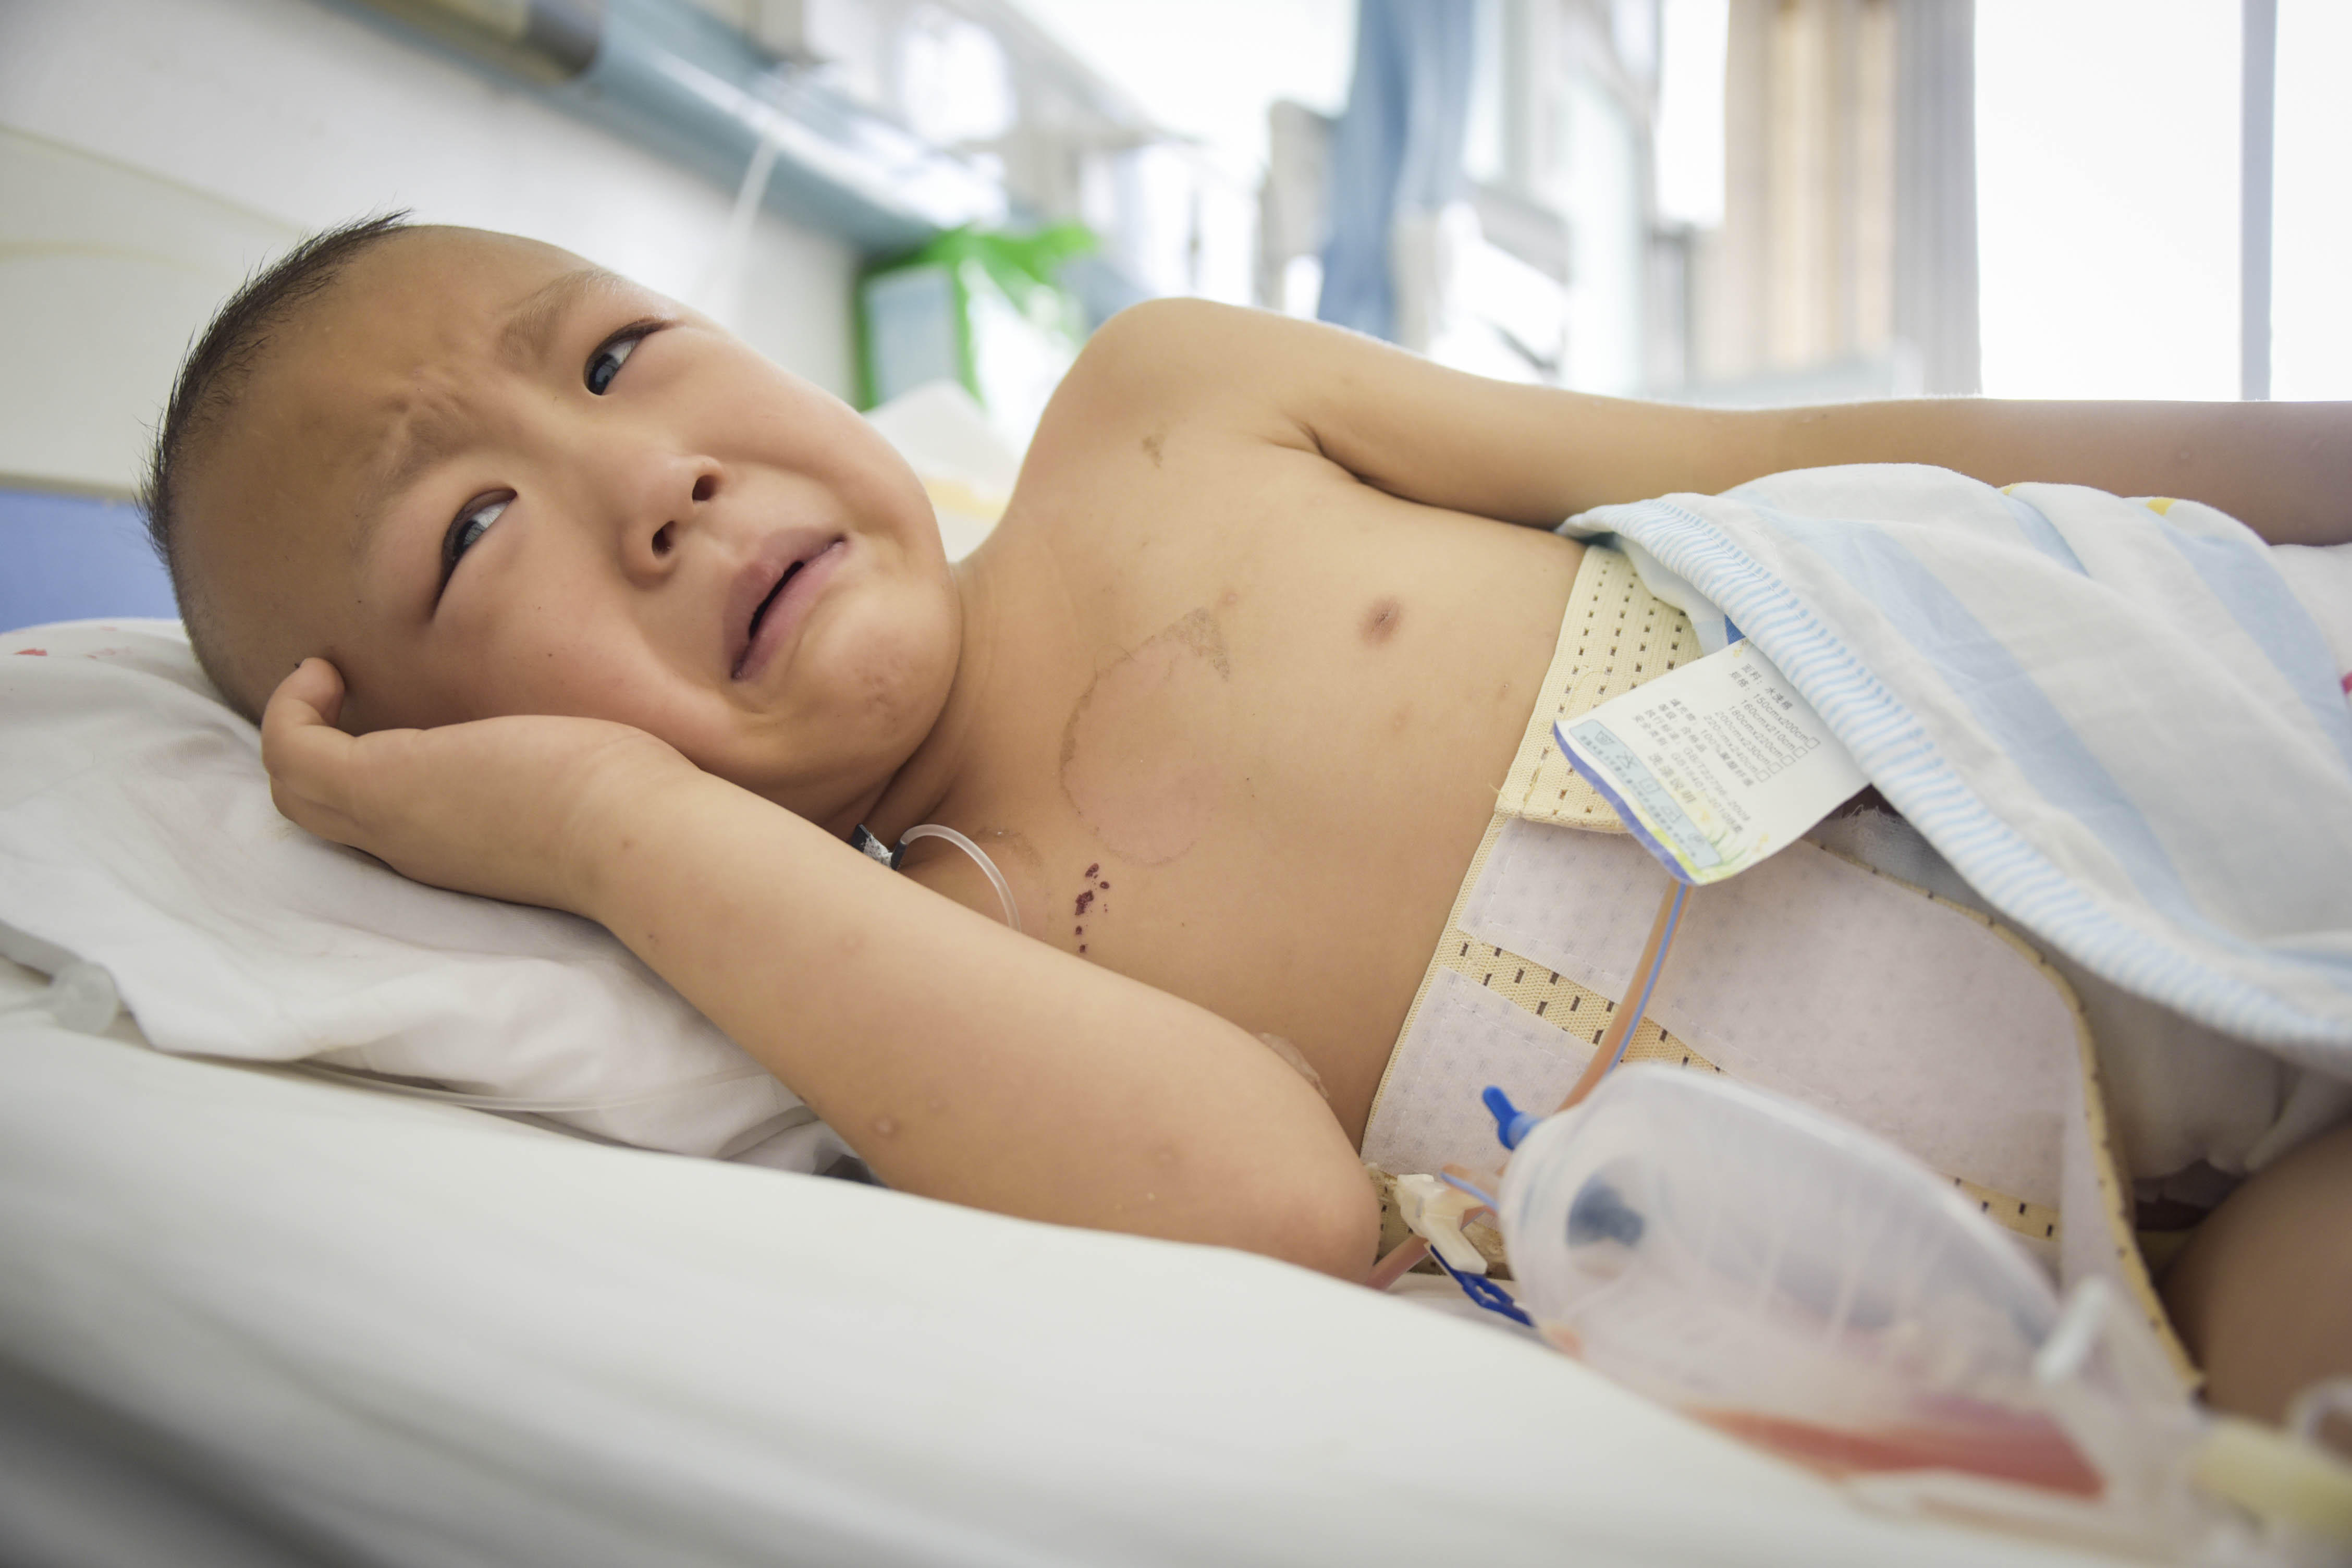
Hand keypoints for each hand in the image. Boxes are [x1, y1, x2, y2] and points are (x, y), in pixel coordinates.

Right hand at [261, 658, 697, 914]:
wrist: (642, 837)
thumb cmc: (637, 810)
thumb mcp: (580, 781)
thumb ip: (553, 767)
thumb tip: (584, 742)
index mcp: (459, 846)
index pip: (380, 824)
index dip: (362, 768)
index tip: (382, 715)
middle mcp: (415, 844)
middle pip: (318, 812)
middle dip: (310, 747)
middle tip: (336, 692)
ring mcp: (393, 819)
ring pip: (295, 787)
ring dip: (294, 724)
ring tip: (326, 676)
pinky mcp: (381, 785)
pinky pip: (291, 752)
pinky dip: (291, 709)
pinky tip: (329, 669)